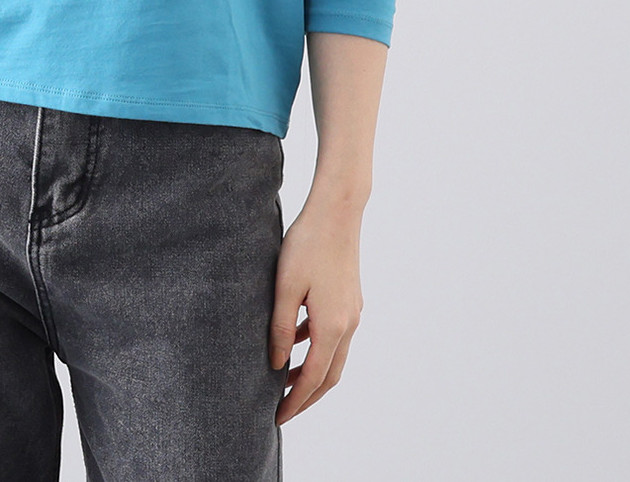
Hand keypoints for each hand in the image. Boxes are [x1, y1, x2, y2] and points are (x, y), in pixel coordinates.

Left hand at [268, 200, 364, 423]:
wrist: (336, 212)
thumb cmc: (307, 244)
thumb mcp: (285, 287)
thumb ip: (281, 328)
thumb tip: (277, 365)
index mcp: (332, 326)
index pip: (314, 378)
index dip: (296, 401)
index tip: (278, 417)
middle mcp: (348, 324)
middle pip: (330, 375)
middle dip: (307, 396)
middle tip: (283, 410)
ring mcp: (352, 311)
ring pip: (334, 356)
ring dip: (313, 372)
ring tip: (285, 381)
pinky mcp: (349, 298)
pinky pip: (334, 334)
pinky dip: (317, 346)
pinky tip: (296, 339)